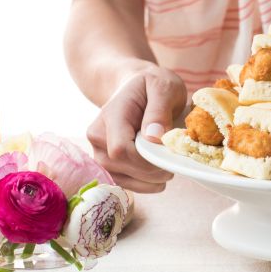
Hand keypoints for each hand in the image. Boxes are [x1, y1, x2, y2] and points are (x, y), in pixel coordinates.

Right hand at [86, 66, 186, 193]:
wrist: (137, 89)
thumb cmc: (152, 86)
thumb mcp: (163, 87)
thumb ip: (159, 109)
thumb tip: (153, 137)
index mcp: (110, 115)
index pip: (121, 149)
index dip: (146, 158)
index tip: (166, 151)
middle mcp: (97, 137)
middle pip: (123, 166)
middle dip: (154, 169)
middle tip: (173, 157)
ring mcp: (100, 153)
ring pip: (124, 180)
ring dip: (152, 179)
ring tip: (167, 163)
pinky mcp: (109, 166)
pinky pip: (126, 185)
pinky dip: (147, 184)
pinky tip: (159, 174)